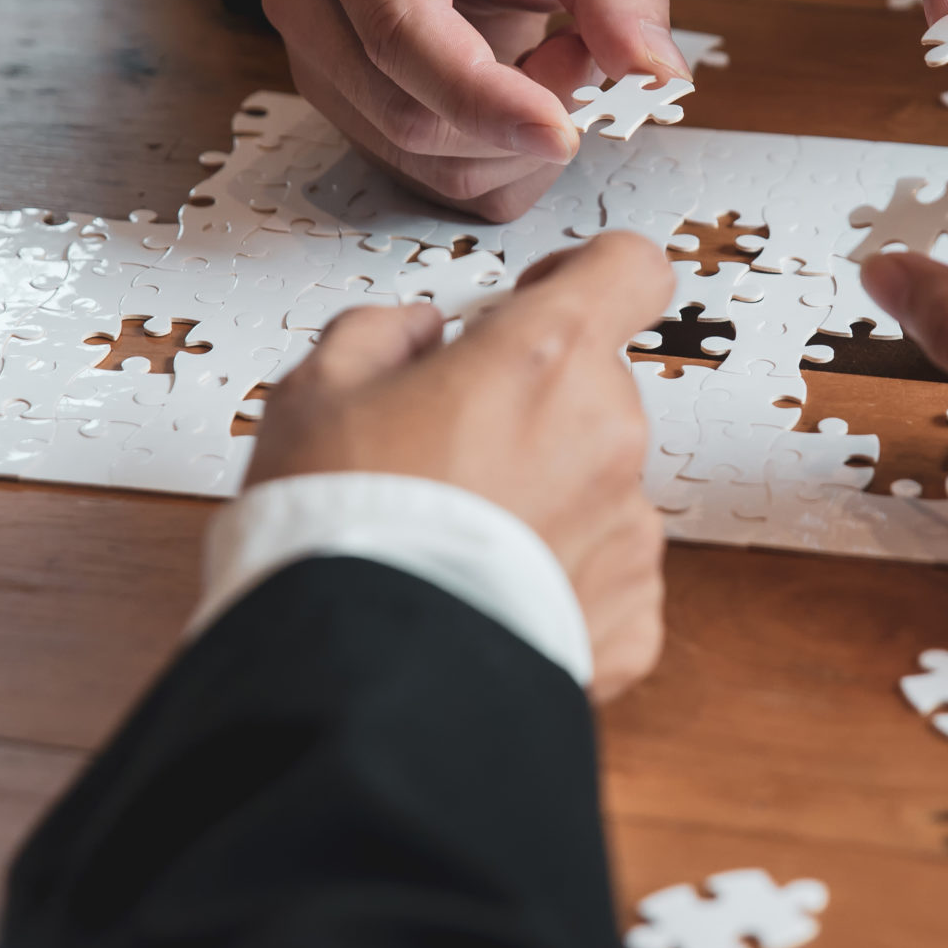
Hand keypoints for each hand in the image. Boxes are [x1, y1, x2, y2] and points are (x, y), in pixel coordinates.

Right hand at [248, 231, 674, 699]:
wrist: (360, 678)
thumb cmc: (339, 528)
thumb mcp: (316, 387)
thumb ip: (381, 331)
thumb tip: (416, 333)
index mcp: (545, 357)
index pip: (629, 269)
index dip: (584, 274)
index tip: (536, 298)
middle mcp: (607, 434)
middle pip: (596, 384)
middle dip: (533, 401)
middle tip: (448, 445)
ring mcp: (628, 529)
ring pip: (599, 481)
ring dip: (546, 492)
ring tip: (458, 535)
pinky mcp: (631, 617)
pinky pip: (606, 572)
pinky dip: (560, 576)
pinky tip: (486, 589)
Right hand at [263, 0, 686, 220]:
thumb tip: (655, 76)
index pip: (401, 33)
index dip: (485, 97)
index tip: (565, 131)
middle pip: (409, 115)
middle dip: (520, 115)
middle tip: (583, 50)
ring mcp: (317, 65)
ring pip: (423, 162)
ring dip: (517, 140)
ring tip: (551, 55)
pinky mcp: (346, 116)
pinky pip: (435, 182)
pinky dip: (504, 158)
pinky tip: (521, 94)